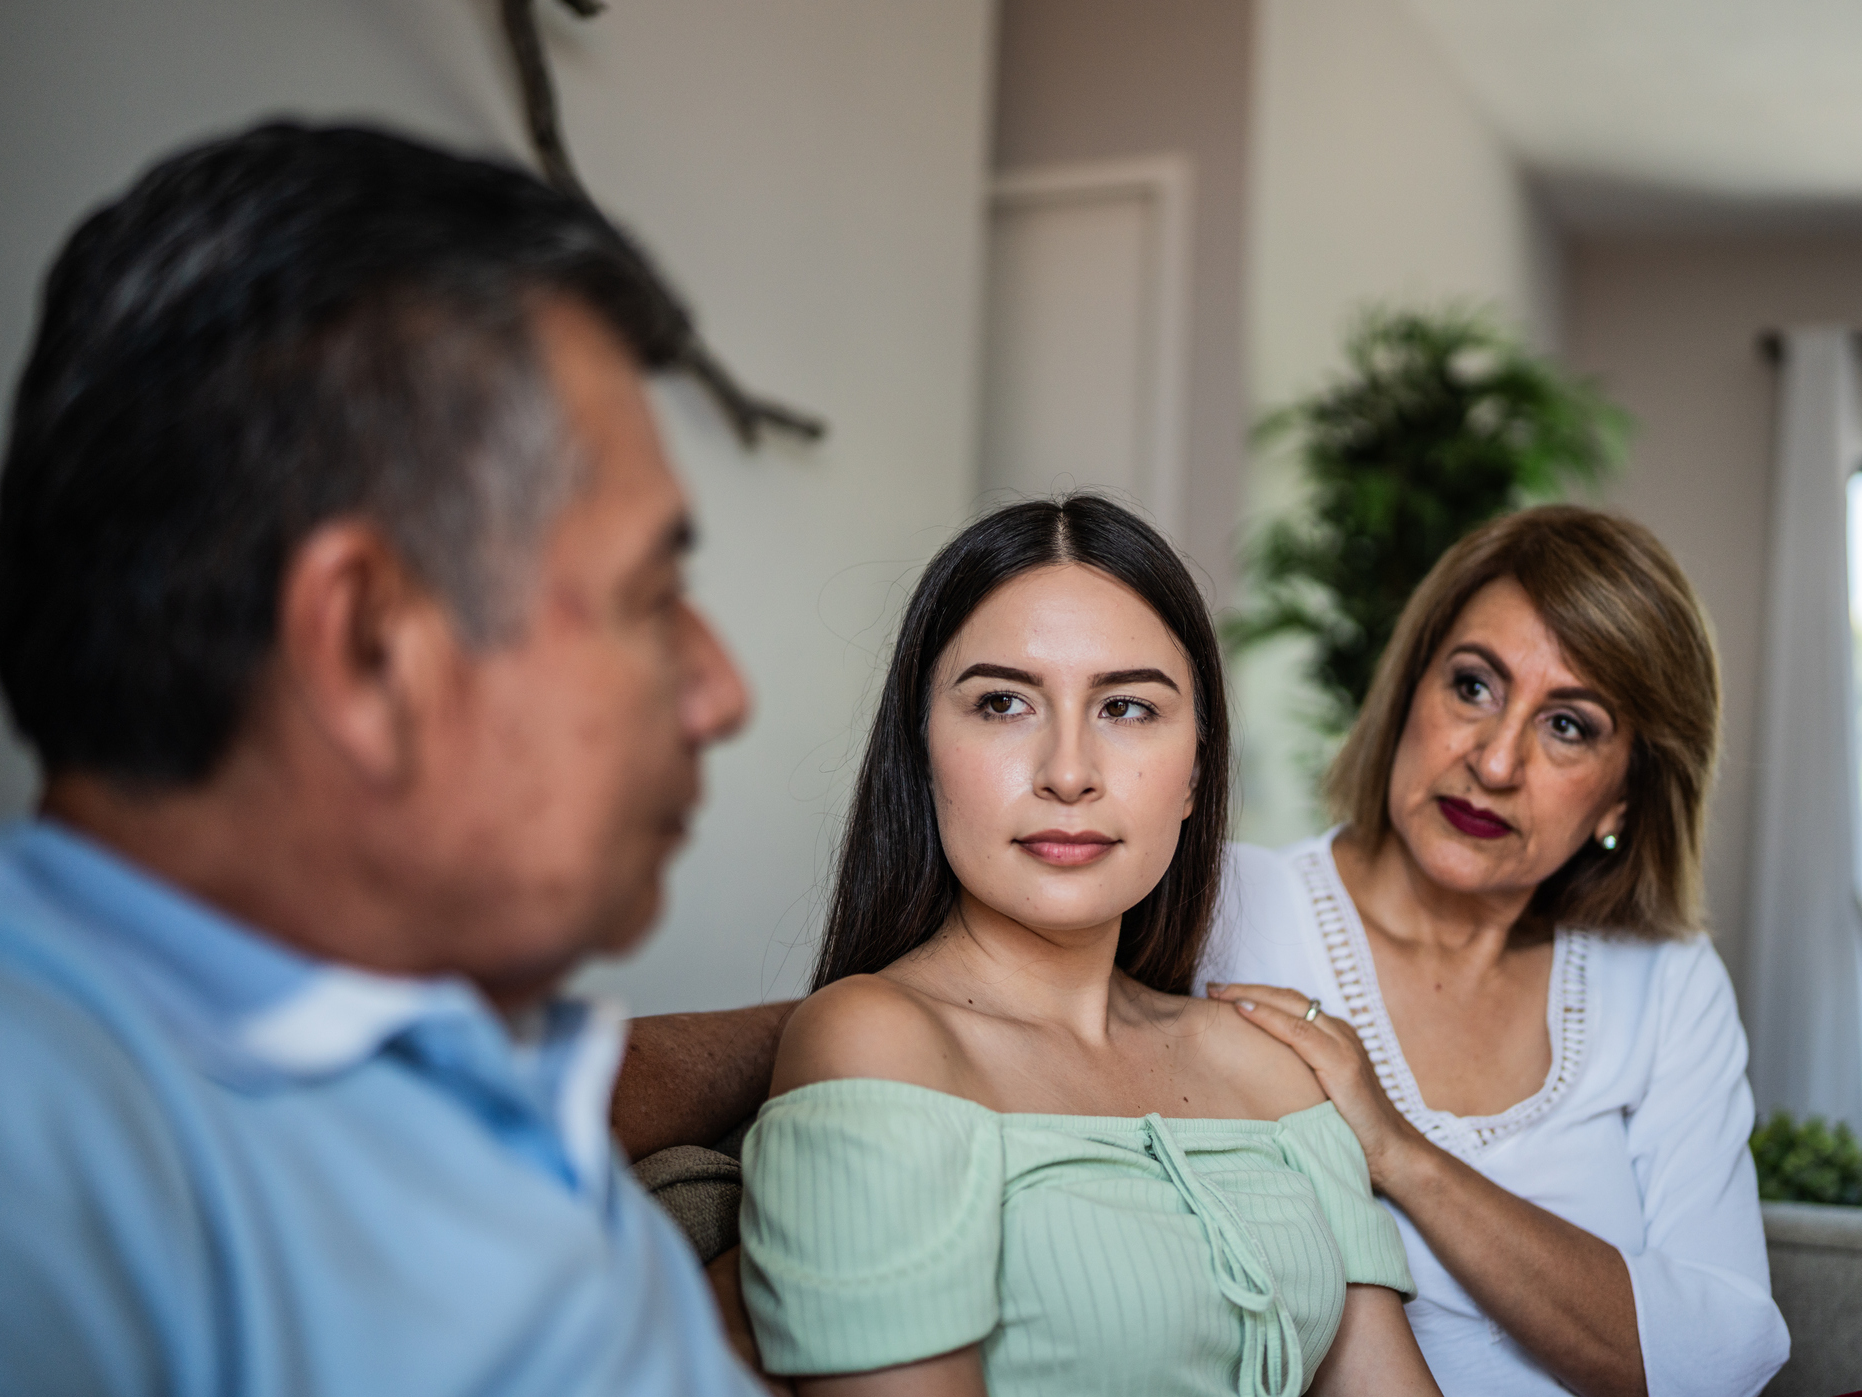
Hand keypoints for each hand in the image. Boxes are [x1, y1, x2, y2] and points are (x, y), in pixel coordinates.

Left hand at [1207, 982, 1430, 1192]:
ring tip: (1217, 994)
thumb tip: (1248, 1072)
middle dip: (1246, 988)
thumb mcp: (1316, 1093)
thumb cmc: (1351, 1129)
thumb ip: (1293, 1074)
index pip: (1289, 1003)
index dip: (1255, 994)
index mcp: (1334, 1037)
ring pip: (1291, 1006)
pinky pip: (1298, 1031)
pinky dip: (1268, 1017)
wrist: (1392, 1153)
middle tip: (1211, 988)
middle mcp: (1340, 1032)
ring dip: (1250, 995)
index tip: (1220, 995)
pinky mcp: (1342, 1064)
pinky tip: (1242, 1011)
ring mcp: (1343, 1045)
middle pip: (1287, 997)